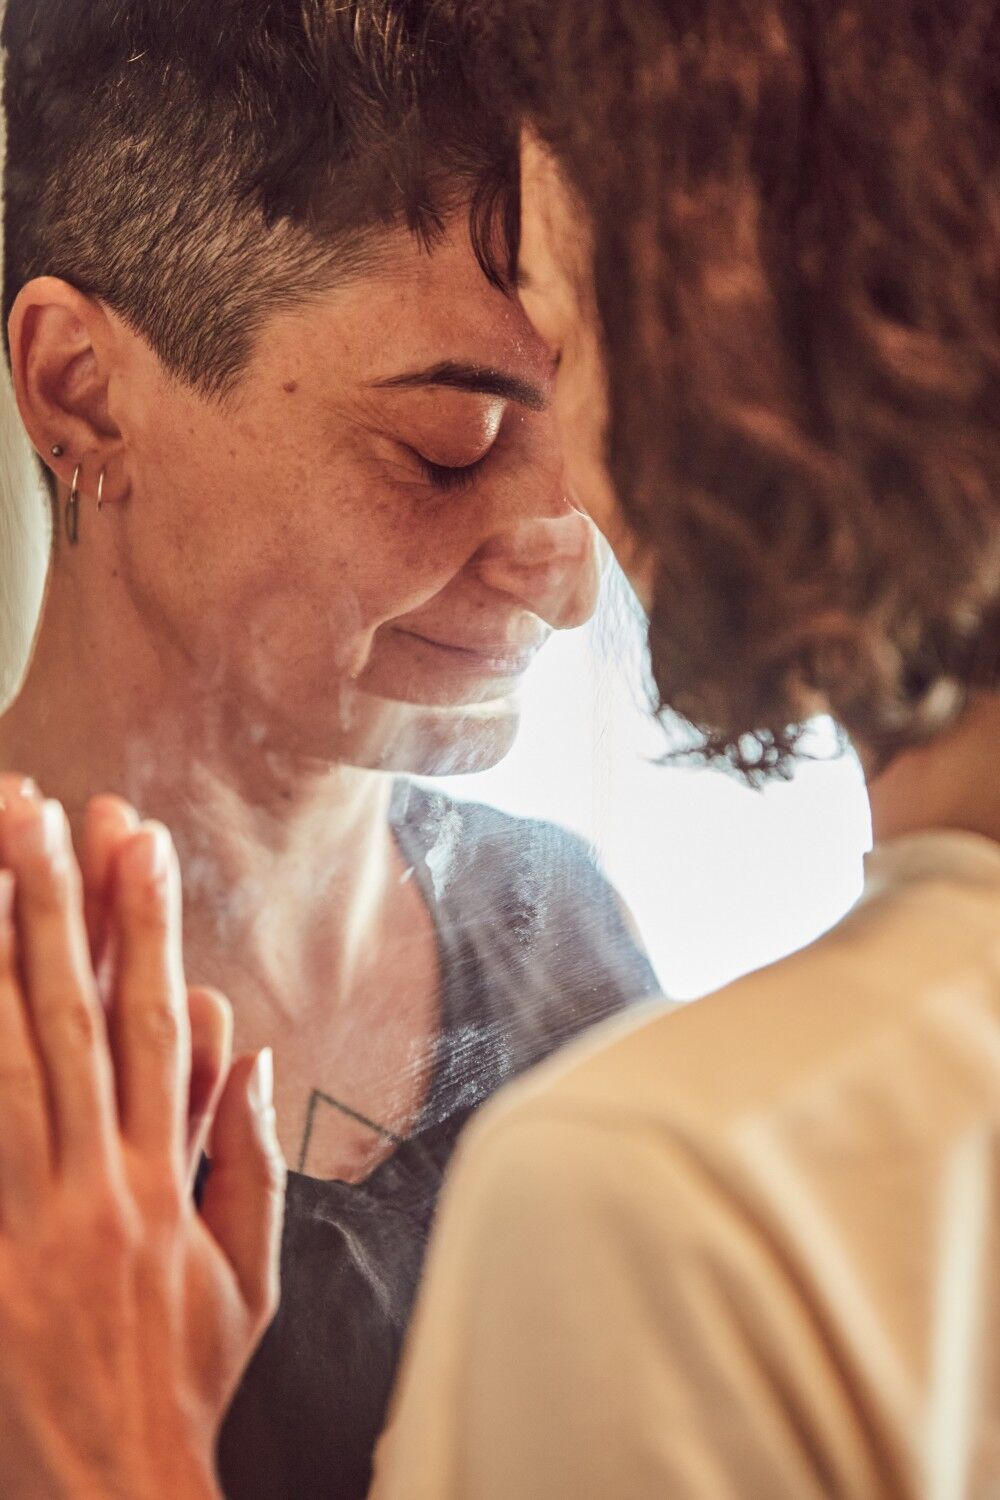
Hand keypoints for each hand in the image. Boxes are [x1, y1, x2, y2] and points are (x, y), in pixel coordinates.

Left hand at [0, 781, 285, 1498]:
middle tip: (40, 808)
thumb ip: (248, 1160)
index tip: (139, 842)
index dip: (148, 923)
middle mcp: (95, 1181)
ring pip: (7, 1061)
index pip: (155, 1021)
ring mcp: (28, 1216)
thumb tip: (250, 1059)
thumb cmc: (175, 1387)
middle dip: (58, 904)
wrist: (109, 1494)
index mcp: (162, 1180)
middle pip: (72, 1018)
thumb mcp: (247, 1282)